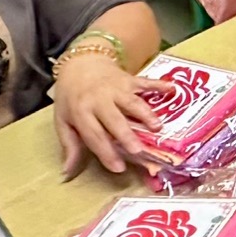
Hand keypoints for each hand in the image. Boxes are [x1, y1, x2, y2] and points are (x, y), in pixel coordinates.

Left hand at [52, 54, 161, 178]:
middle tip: (138, 151)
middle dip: (127, 135)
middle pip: (115, 119)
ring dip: (146, 114)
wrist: (80, 63)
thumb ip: (69, 145)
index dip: (106, 152)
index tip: (118, 168)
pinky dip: (159, 85)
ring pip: (132, 102)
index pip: (94, 135)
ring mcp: (116, 88)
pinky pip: (145, 82)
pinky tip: (171, 89)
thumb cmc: (72, 97)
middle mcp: (100, 99)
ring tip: (158, 127)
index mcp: (81, 111)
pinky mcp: (129, 79)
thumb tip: (68, 173)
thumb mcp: (63, 120)